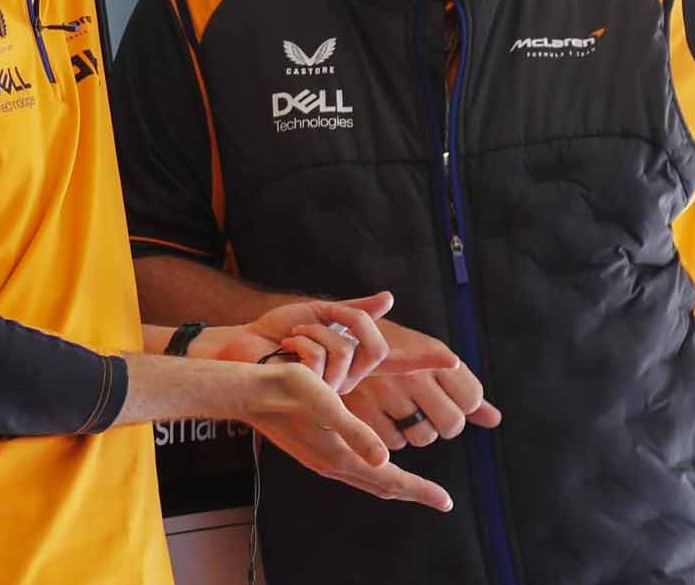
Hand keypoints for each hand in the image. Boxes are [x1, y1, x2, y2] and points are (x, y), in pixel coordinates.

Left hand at [201, 291, 459, 393]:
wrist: (241, 349)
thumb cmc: (275, 335)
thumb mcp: (317, 314)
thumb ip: (354, 310)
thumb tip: (389, 297)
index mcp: (351, 362)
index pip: (396, 360)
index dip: (424, 360)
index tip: (453, 359)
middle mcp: (347, 380)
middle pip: (373, 346)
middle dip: (348, 320)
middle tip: (317, 316)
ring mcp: (331, 392)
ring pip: (345, 351)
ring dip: (313, 332)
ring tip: (290, 341)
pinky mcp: (312, 396)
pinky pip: (322, 359)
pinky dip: (301, 342)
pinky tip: (284, 351)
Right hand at [241, 361, 454, 511]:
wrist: (248, 392)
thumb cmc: (285, 389)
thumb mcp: (325, 403)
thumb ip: (355, 432)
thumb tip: (384, 458)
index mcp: (340, 456)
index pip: (390, 480)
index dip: (420, 491)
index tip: (446, 501)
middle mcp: (334, 463)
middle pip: (382, 485)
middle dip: (412, 492)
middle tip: (438, 498)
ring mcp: (323, 459)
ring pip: (368, 479)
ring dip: (393, 482)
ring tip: (412, 483)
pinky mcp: (315, 450)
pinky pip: (354, 470)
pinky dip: (373, 472)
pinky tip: (373, 461)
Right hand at [345, 319, 498, 448]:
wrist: (334, 335)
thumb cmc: (389, 349)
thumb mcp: (426, 355)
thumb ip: (462, 389)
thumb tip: (494, 420)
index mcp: (432, 353)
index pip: (472, 397)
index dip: (463, 406)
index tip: (447, 399)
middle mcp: (413, 372)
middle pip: (452, 423)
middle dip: (444, 425)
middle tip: (426, 413)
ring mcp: (387, 392)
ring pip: (423, 437)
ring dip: (416, 433)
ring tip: (400, 412)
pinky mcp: (363, 410)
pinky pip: (394, 442)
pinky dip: (391, 437)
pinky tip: (381, 417)